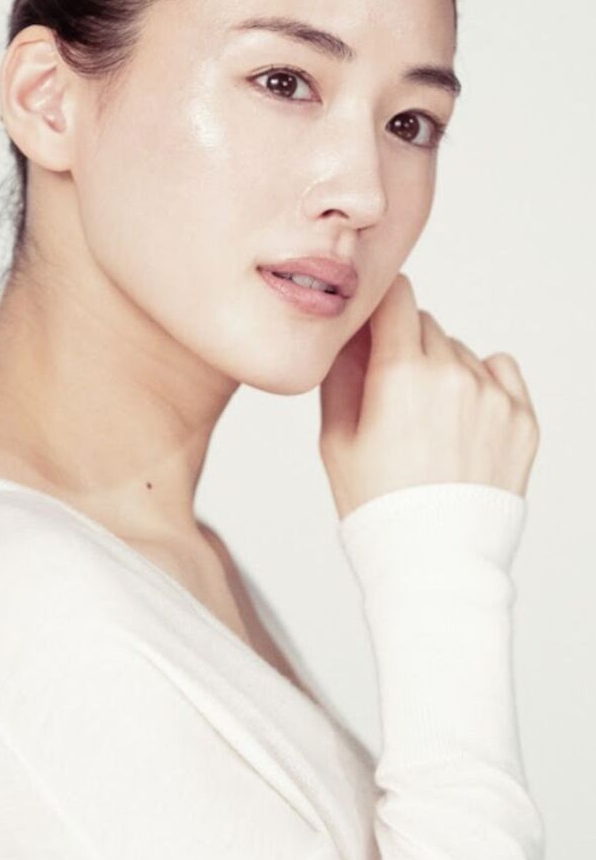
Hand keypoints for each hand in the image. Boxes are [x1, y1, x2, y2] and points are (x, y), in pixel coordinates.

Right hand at [318, 272, 539, 518]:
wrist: (435, 563)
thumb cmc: (379, 509)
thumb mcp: (336, 440)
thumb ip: (341, 374)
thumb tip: (345, 335)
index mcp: (402, 375)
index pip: (396, 296)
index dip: (379, 306)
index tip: (372, 324)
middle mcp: (454, 375)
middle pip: (425, 325)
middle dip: (405, 347)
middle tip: (393, 396)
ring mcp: (494, 397)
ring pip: (460, 352)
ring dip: (442, 370)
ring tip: (428, 426)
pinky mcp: (523, 418)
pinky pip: (500, 371)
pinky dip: (481, 384)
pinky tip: (462, 421)